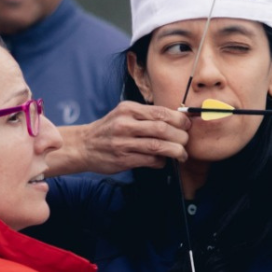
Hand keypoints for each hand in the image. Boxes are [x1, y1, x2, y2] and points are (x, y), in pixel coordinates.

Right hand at [48, 101, 189, 175]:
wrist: (83, 145)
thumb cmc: (109, 129)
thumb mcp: (124, 114)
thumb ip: (146, 116)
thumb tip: (176, 121)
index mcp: (128, 109)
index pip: (161, 112)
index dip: (179, 119)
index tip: (188, 125)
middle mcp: (125, 124)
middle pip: (162, 129)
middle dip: (180, 136)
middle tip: (186, 141)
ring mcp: (123, 142)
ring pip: (158, 146)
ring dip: (175, 151)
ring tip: (182, 154)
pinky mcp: (122, 159)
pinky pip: (149, 160)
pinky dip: (161, 161)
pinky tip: (163, 161)